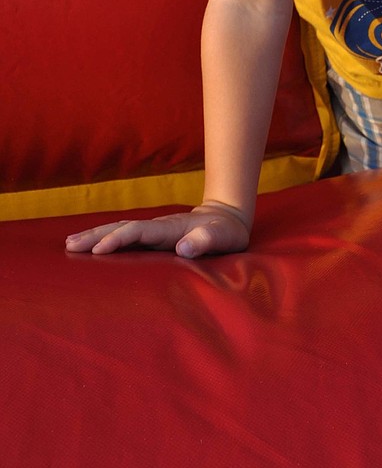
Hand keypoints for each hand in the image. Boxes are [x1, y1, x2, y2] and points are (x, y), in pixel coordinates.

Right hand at [64, 201, 250, 258]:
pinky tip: (89, 243)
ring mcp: (152, 230)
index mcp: (170, 228)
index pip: (139, 232)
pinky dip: (104, 237)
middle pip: (121, 228)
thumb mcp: (223, 237)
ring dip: (95, 235)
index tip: (99, 249)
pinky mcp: (151, 236)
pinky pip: (123, 235)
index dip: (119, 239)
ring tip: (69, 244)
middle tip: (70, 246)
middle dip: (96, 235)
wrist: (225, 218)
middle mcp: (157, 227)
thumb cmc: (225, 232)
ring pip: (119, 229)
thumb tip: (183, 248)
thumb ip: (206, 241)